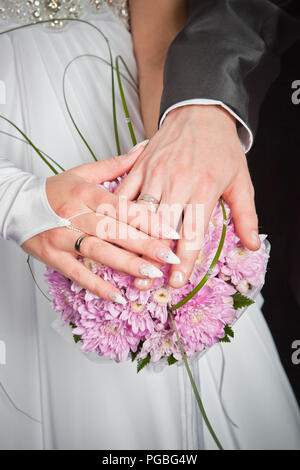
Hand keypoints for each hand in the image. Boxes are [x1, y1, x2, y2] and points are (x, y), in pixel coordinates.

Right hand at [22, 144, 179, 302]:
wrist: (17, 204)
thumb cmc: (55, 190)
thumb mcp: (83, 172)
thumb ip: (115, 165)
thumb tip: (144, 148)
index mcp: (85, 193)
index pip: (120, 206)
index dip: (146, 218)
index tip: (170, 230)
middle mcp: (74, 214)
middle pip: (112, 229)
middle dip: (143, 244)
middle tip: (169, 256)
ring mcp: (62, 236)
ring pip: (97, 250)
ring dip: (125, 264)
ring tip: (151, 274)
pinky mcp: (53, 256)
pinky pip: (77, 273)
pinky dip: (97, 286)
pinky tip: (118, 296)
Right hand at [115, 105, 258, 289]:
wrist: (201, 111)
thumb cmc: (221, 148)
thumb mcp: (241, 180)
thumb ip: (246, 215)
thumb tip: (252, 244)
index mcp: (204, 188)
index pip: (192, 232)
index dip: (184, 260)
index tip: (177, 281)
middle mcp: (177, 183)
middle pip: (162, 228)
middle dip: (153, 258)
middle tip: (146, 284)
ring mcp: (155, 174)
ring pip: (140, 213)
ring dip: (132, 242)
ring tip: (126, 266)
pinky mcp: (140, 166)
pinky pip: (125, 192)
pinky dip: (117, 212)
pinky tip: (110, 231)